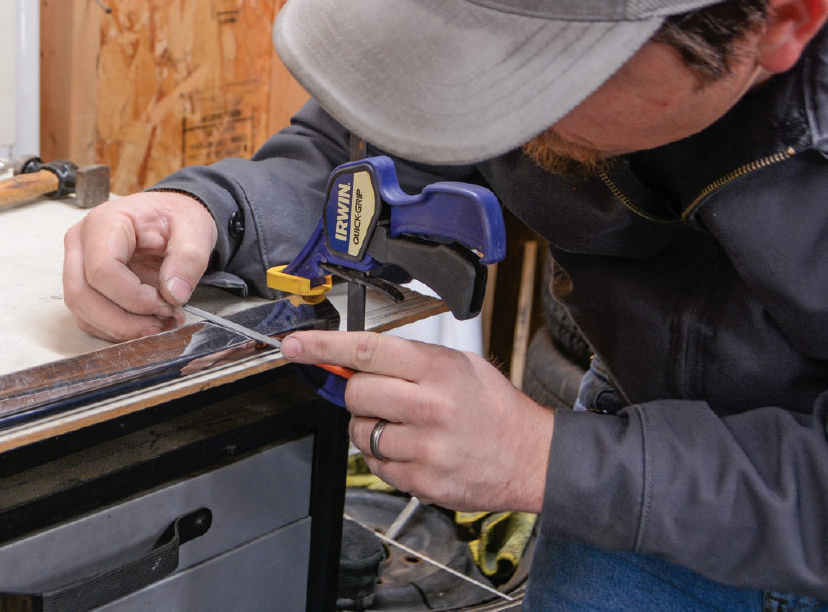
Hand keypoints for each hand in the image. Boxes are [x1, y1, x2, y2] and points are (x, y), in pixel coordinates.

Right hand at [63, 191, 216, 340]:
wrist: (170, 218)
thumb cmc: (174, 217)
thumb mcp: (194, 227)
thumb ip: (189, 258)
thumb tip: (175, 295)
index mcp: (104, 222)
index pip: (102, 269)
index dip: (133, 297)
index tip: (166, 305)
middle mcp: (81, 244)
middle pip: (81, 295)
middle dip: (123, 322)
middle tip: (160, 324)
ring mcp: (78, 266)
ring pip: (83, 312)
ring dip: (121, 329)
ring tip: (160, 325)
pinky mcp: (85, 287)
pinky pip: (91, 319)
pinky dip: (119, 330)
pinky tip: (148, 324)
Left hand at [281, 330, 554, 512]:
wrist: (533, 457)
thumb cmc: (493, 408)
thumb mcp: (460, 365)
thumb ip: (408, 359)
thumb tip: (353, 358)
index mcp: (438, 369)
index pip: (365, 351)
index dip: (323, 347)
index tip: (295, 345)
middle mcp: (430, 407)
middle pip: (356, 394)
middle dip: (358, 395)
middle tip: (382, 397)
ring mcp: (426, 448)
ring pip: (362, 434)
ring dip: (371, 429)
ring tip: (405, 426)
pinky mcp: (423, 481)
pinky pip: (377, 466)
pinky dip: (386, 458)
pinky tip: (415, 450)